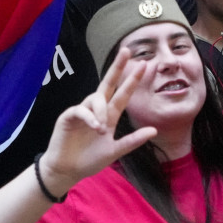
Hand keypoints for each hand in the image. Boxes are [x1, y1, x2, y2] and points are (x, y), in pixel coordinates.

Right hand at [38, 47, 156, 193]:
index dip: (132, 81)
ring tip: (102, 129)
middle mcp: (96, 110)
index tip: (144, 64)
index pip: (122, 94)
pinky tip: (96, 126)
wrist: (68, 171)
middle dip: (117, 68)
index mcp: (109, 116)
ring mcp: (82, 112)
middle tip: (125, 51)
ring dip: (101, 111)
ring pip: (95, 98)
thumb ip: (132, 141)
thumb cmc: (89, 160)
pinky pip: (80, 110)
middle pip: (108, 84)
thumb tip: (154, 130)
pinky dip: (90, 117)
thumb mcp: (115, 151)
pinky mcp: (68, 117)